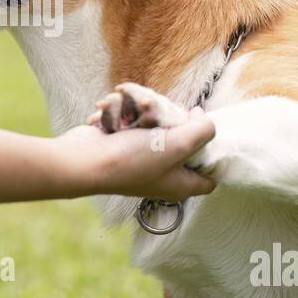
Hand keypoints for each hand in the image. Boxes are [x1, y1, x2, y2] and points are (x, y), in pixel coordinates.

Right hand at [55, 107, 215, 200]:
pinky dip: (129, 117)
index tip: (203, 134)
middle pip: (184, 144)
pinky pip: (135, 124)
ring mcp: (142, 159)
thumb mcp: (179, 144)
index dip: (213, 156)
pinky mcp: (124, 145)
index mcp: (180, 184)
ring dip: (149, 115)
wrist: (85, 160)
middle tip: (168, 118)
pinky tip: (121, 117)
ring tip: (137, 113)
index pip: (209, 177)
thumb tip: (201, 117)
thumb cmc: (132, 159)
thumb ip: (204, 130)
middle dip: (177, 125)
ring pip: (159, 128)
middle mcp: (163, 175)